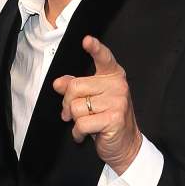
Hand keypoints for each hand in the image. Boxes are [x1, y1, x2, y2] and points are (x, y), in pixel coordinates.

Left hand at [53, 36, 142, 174]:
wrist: (125, 145)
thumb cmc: (107, 119)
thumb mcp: (91, 100)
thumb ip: (75, 88)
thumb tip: (58, 83)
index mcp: (113, 76)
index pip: (104, 58)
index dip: (94, 48)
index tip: (87, 40)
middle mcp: (118, 85)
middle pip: (75, 87)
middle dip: (68, 104)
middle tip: (73, 114)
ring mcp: (118, 101)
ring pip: (77, 107)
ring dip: (75, 120)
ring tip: (87, 124)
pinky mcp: (114, 118)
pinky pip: (82, 123)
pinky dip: (78, 133)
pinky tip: (86, 134)